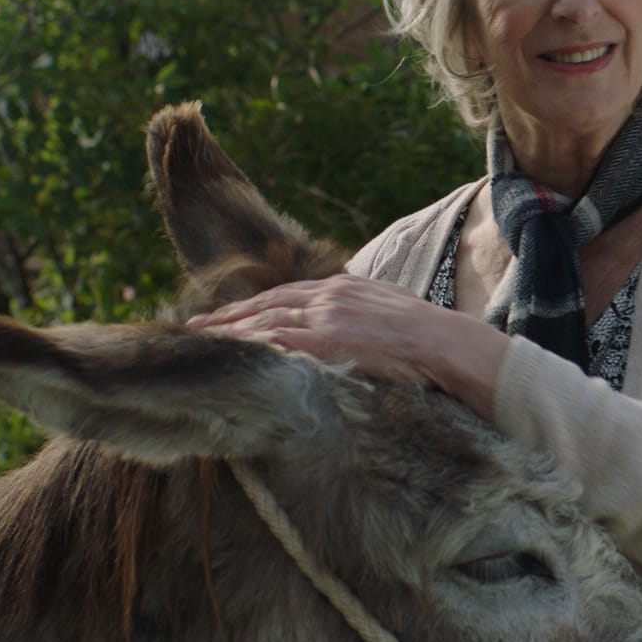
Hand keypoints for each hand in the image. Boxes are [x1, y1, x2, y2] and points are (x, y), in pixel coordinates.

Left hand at [186, 275, 505, 409]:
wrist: (449, 343)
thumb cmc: (426, 334)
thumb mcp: (386, 308)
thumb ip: (358, 311)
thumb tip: (344, 328)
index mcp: (343, 287)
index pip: (284, 294)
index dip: (249, 306)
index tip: (223, 316)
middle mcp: (329, 295)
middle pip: (265, 304)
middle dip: (227, 317)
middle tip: (192, 328)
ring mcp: (328, 317)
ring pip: (265, 321)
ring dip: (229, 332)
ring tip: (199, 342)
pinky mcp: (331, 340)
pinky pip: (281, 342)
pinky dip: (253, 345)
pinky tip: (232, 354)